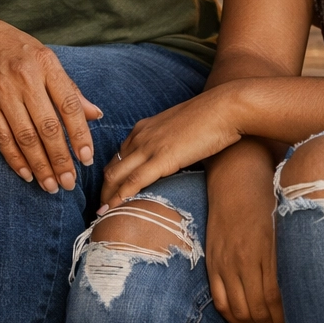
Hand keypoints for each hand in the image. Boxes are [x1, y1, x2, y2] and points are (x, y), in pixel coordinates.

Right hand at [0, 10, 102, 192]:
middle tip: (70, 183)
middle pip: (48, 127)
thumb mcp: (44, 57)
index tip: (87, 159)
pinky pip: (1, 137)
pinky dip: (14, 159)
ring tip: (51, 186)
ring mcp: (2, 91)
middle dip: (61, 159)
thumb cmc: (12, 46)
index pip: (69, 105)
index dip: (80, 135)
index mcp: (46, 64)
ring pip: (25, 137)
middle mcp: (25, 77)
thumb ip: (69, 88)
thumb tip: (96, 115)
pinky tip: (26, 174)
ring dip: (40, 166)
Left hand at [100, 83, 244, 206]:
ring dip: (107, 196)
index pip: (118, 155)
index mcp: (144, 128)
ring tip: (101, 214)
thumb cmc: (210, 119)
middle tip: (99, 208)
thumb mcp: (180, 131)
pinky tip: (113, 209)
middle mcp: (140, 136)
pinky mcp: (162, 158)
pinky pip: (134, 181)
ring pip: (116, 175)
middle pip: (111, 167)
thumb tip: (172, 160)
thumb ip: (169, 144)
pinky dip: (120, 196)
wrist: (224, 108)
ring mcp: (149, 146)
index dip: (111, 175)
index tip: (109, 191)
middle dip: (103, 189)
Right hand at [205, 142, 284, 322]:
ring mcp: (226, 261)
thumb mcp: (287, 223)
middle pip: (260, 309)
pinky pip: (220, 300)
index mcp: (267, 248)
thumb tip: (312, 287)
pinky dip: (234, 318)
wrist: (235, 176)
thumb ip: (295, 254)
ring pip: (240, 309)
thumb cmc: (270, 198)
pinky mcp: (213, 261)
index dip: (289, 321)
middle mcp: (244, 257)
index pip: (278, 298)